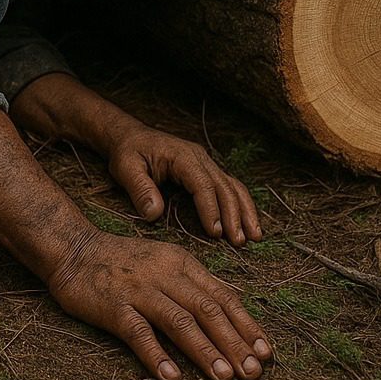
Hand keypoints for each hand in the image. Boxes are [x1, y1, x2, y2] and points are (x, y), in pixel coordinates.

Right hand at [49, 230, 271, 379]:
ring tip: (224, 376)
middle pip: (207, 309)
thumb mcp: (164, 262)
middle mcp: (164, 274)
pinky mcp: (114, 306)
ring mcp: (139, 290)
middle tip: (252, 373)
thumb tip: (231, 313)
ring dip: (204, 350)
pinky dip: (155, 354)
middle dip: (233, 342)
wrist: (74, 250)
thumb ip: (193, 284)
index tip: (265, 353)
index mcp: (181, 263)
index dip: (246, 325)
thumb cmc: (123, 261)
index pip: (222, 296)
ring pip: (179, 320)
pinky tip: (170, 376)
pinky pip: (138, 332)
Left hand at [105, 120, 261, 244]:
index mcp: (182, 156)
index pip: (203, 184)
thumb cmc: (128, 152)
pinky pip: (229, 187)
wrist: (130, 137)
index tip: (215, 232)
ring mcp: (205, 163)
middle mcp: (199, 158)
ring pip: (233, 186)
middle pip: (224, 186)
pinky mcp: (206, 171)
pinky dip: (241, 205)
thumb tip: (154, 214)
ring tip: (254, 237)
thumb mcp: (125, 167)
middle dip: (234, 215)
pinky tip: (248, 224)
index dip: (211, 209)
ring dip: (245, 211)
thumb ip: (139, 189)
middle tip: (239, 242)